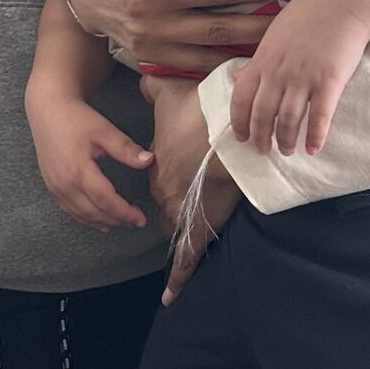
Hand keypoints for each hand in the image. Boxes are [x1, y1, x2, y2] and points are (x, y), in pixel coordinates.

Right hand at [27, 89, 151, 230]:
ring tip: (120, 223)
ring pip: (80, 214)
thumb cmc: (76, 118)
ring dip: (101, 222)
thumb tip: (149, 161)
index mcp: (79, 170)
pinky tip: (97, 220)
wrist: (48, 109)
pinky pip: (68, 210)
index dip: (124, 212)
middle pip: (94, 212)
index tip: (140, 218)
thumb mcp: (103, 130)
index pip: (106, 200)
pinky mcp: (51, 186)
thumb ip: (125, 148)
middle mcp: (64, 183)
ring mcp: (55, 187)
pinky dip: (84, 218)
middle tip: (135, 222)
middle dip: (116, 220)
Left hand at [142, 77, 238, 300]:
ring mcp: (185, 209)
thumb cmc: (198, 110)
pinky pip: (189, 255)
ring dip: (181, 236)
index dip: (164, 180)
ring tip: (176, 263)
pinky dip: (180, 274)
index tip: (172, 175)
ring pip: (179, 231)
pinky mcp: (205, 222)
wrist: (226, 128)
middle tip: (187, 204)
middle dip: (173, 207)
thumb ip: (152, 86)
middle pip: (167, 208)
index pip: (156, 183)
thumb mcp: (167, 93)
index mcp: (158, 166)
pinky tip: (171, 295)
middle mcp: (167, 192)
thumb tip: (143, 73)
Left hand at [229, 0, 369, 154]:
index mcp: (263, 59)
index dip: (239, 121)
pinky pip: (319, 116)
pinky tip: (314, 148)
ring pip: (288, 119)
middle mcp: (278, 71)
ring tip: (287, 151)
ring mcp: (303, 77)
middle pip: (262, 114)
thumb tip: (242, 75)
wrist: (344, 0)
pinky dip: (315, 136)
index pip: (241, 97)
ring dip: (285, 140)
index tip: (241, 137)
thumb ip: (260, 58)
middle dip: (260, 136)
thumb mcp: (275, 33)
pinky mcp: (329, 81)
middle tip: (263, 151)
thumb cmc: (310, 13)